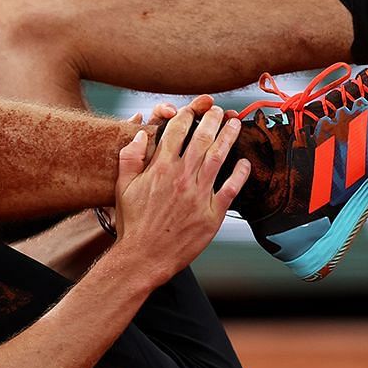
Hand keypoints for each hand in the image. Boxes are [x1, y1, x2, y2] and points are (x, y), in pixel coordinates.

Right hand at [112, 98, 249, 282]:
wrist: (144, 257)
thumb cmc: (133, 225)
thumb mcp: (123, 187)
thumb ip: (130, 158)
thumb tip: (139, 134)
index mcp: (160, 168)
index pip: (177, 131)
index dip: (187, 115)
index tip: (192, 109)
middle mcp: (182, 177)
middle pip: (202, 138)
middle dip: (213, 119)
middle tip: (220, 111)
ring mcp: (199, 195)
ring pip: (219, 157)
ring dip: (229, 137)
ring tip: (235, 124)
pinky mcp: (212, 214)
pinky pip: (231, 188)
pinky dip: (240, 173)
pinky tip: (244, 163)